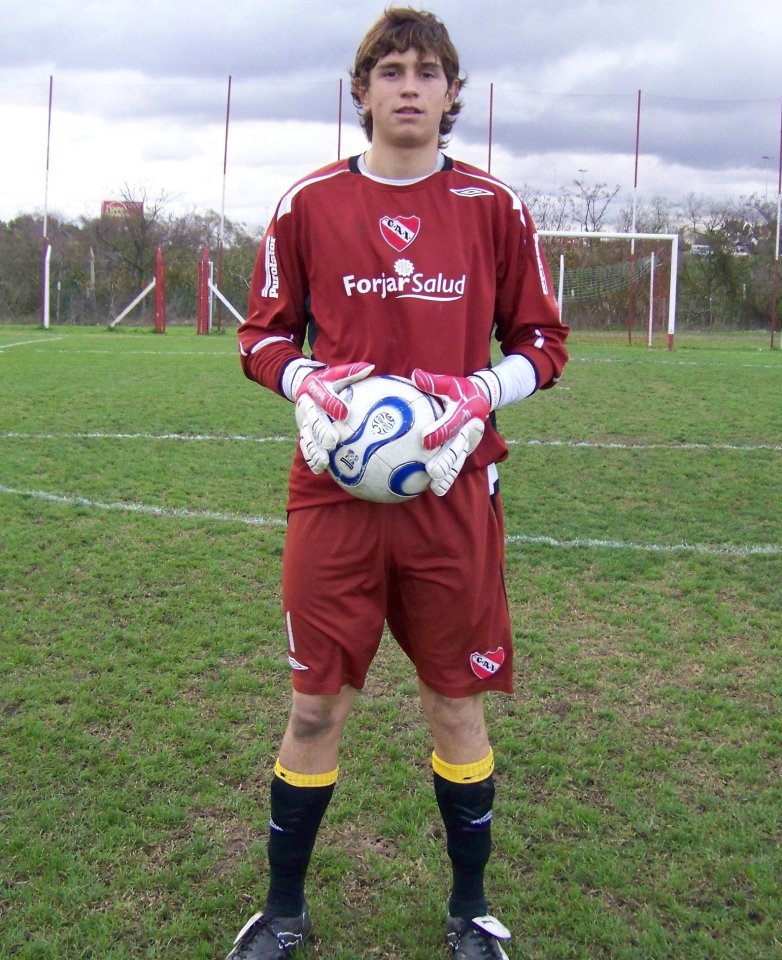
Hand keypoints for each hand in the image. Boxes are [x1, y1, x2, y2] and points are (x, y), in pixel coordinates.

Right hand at [293, 362, 373, 472]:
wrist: (303, 385)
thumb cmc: (327, 381)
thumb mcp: (336, 374)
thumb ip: (352, 372)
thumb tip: (370, 367)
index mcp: (315, 389)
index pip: (324, 396)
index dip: (332, 404)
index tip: (344, 413)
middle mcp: (307, 406)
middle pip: (313, 420)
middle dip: (321, 431)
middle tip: (332, 442)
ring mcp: (303, 421)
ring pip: (307, 437)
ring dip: (314, 450)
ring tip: (324, 462)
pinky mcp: (303, 432)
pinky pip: (305, 446)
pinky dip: (311, 458)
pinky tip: (319, 469)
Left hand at [411, 369, 491, 495]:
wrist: (482, 399)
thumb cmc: (461, 390)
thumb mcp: (451, 383)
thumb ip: (433, 382)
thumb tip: (414, 375)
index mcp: (463, 415)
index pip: (449, 425)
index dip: (438, 432)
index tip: (425, 440)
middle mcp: (467, 431)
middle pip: (455, 448)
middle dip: (445, 461)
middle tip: (432, 472)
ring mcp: (467, 443)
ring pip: (457, 461)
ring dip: (448, 475)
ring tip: (436, 488)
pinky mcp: (464, 450)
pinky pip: (456, 465)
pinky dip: (449, 477)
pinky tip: (436, 489)